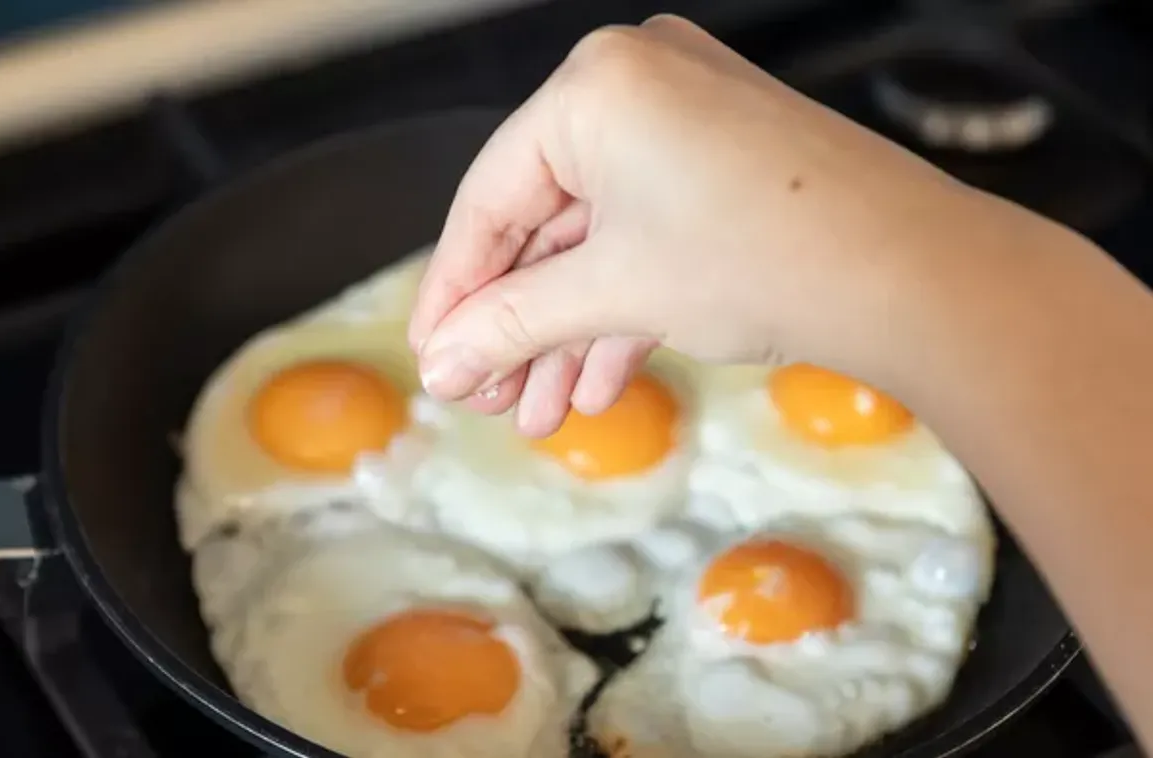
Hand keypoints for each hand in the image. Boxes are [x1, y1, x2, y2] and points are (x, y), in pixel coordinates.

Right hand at [407, 14, 987, 435]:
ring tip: (542, 414)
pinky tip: (601, 385)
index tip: (432, 358)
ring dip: (568, 331)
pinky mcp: (728, 163)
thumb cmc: (762, 258)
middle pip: (543, 221)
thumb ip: (511, 324)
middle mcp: (638, 84)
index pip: (489, 198)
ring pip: (598, 239)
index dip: (453, 292)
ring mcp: (689, 121)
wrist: (918, 278)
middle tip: (489, 397)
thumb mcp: (612, 292)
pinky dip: (624, 306)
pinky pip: (650, 233)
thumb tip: (441, 364)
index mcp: (595, 86)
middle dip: (519, 325)